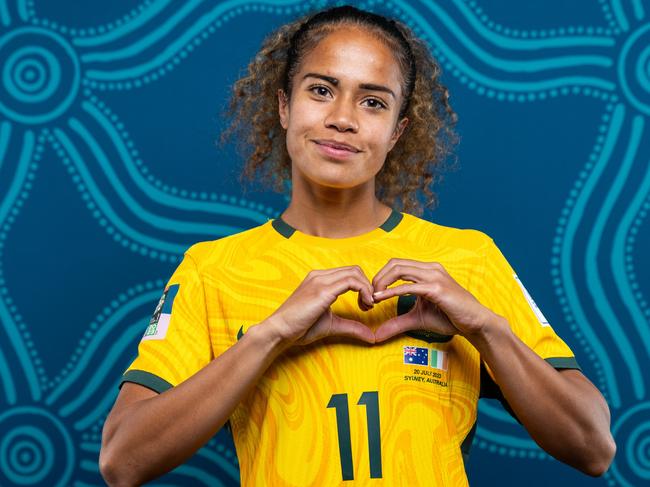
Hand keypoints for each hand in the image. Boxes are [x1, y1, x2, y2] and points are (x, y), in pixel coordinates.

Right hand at [265, 266, 375, 345]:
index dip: (363, 286)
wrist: (279, 330)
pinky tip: (364, 305)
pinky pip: (351, 282)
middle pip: (354, 270)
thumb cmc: (300, 327)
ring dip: (367, 288)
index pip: (349, 273)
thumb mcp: (331, 324)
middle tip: (368, 306)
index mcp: (319, 279)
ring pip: (355, 273)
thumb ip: (351, 327)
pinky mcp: (322, 290)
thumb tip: (371, 336)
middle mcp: (320, 275)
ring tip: (367, 306)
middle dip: (368, 286)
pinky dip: (364, 291)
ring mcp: (320, 280)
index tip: (366, 305)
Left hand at [370, 258, 498, 342]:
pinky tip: (380, 298)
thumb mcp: (417, 319)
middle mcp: (430, 268)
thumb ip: (396, 323)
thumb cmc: (449, 318)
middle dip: (377, 278)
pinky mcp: (437, 288)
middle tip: (367, 296)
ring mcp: (434, 276)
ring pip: (399, 269)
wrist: (475, 323)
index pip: (396, 265)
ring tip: (372, 298)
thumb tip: (377, 335)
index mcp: (426, 271)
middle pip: (394, 263)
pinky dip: (392, 291)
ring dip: (381, 283)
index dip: (380, 278)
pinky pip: (409, 286)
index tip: (371, 295)